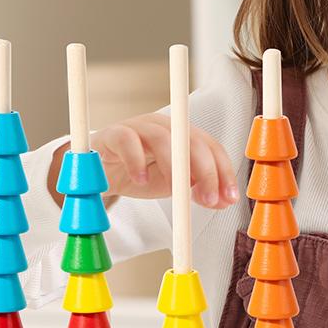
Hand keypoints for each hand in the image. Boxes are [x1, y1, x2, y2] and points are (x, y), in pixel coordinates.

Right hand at [48, 112, 238, 208]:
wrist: (98, 171)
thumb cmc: (138, 172)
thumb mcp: (172, 184)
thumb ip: (196, 190)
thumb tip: (223, 201)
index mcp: (183, 136)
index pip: (211, 147)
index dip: (223, 172)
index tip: (229, 197)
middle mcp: (164, 126)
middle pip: (191, 140)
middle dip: (205, 171)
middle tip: (208, 199)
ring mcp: (139, 127)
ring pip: (163, 138)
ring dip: (174, 167)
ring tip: (178, 191)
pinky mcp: (113, 134)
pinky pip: (126, 141)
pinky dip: (136, 160)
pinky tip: (141, 179)